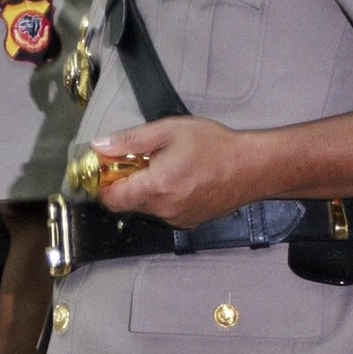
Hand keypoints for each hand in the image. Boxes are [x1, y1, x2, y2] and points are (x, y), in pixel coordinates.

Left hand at [91, 117, 268, 228]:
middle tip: (140, 160)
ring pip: (145, 208)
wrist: (252, 168)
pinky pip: (163, 212)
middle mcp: (164, 209)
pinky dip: (162, 198)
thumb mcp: (169, 131)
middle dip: (126, 183)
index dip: (103, 184)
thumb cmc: (215, 146)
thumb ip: (130, 140)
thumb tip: (100, 146)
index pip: (111, 199)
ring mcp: (176, 219)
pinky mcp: (188, 222)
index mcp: (156, 187)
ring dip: (145, 190)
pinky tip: (178, 179)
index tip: (106, 168)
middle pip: (126, 203)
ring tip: (164, 167)